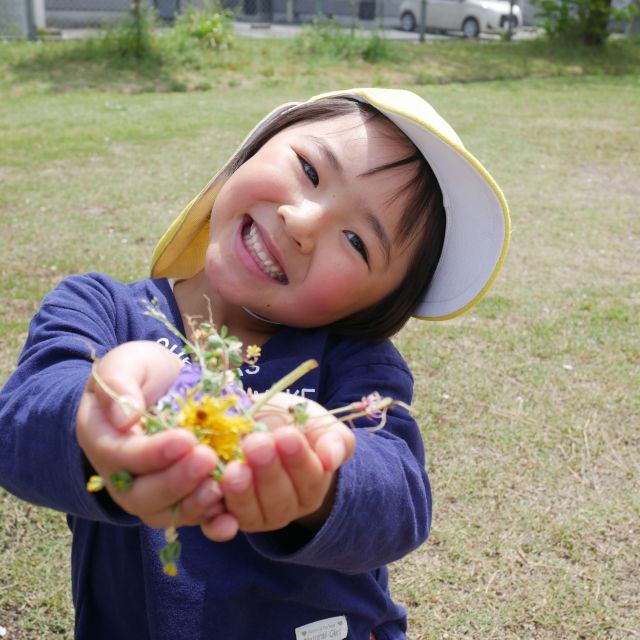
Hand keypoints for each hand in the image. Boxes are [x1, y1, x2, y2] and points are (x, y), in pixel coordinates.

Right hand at [76, 341, 224, 527]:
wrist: (164, 385)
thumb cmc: (141, 372)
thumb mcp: (125, 364)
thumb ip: (119, 385)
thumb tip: (126, 417)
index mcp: (105, 441)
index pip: (124, 456)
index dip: (153, 453)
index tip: (185, 439)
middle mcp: (124, 476)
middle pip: (143, 495)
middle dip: (177, 481)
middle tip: (206, 459)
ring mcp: (153, 490)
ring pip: (167, 513)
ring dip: (194, 504)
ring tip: (219, 487)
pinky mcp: (183, 495)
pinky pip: (193, 517)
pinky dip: (211, 521)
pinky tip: (230, 520)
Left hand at [200, 393, 355, 541]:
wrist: (263, 427)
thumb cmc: (295, 425)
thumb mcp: (320, 426)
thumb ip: (334, 441)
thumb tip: (331, 460)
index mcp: (312, 486)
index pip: (310, 478)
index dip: (298, 459)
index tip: (287, 435)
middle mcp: (286, 508)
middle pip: (279, 499)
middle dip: (268, 472)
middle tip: (257, 444)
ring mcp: (255, 516)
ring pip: (250, 513)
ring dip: (241, 492)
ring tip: (234, 468)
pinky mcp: (225, 517)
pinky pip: (218, 524)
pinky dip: (214, 518)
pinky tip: (211, 496)